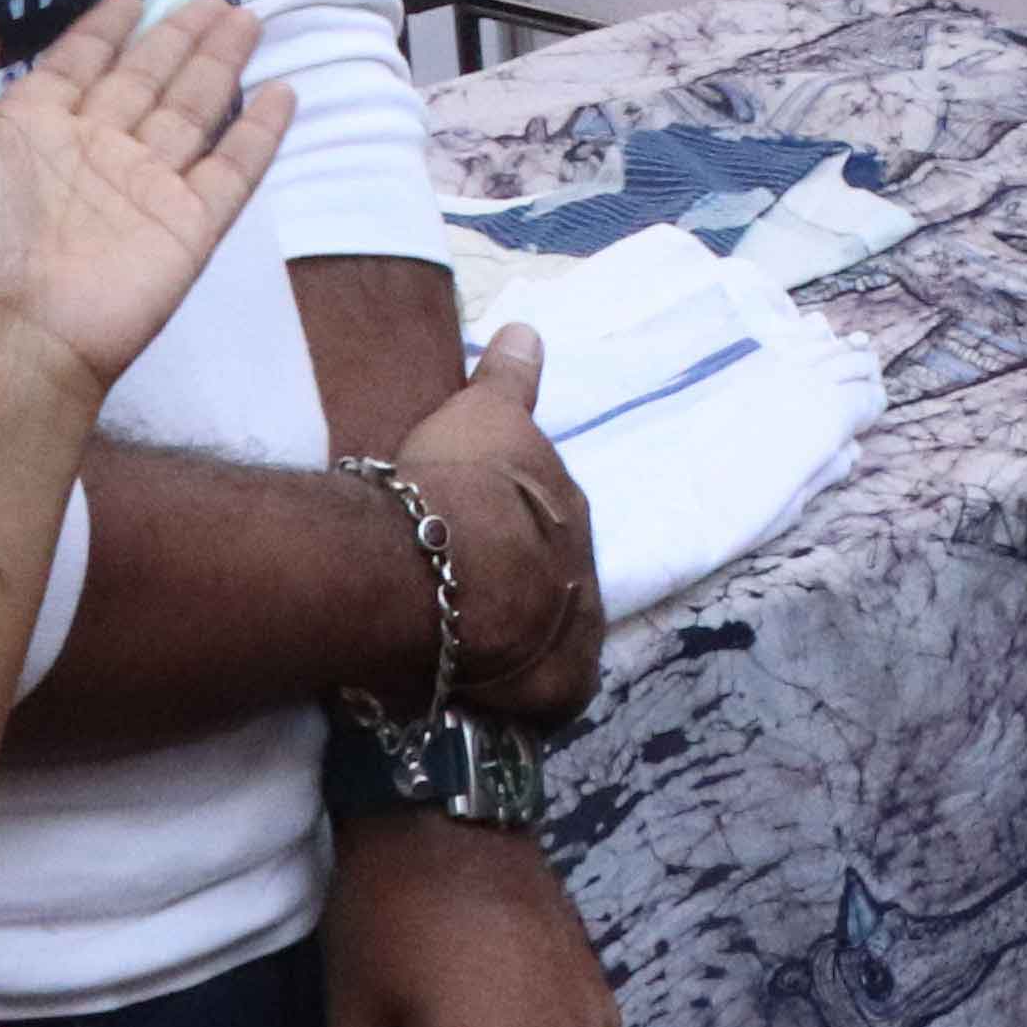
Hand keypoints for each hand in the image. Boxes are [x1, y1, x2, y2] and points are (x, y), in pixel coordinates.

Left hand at [0, 0, 290, 404]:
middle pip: (146, 80)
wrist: (10, 328)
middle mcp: (94, 151)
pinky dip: (261, 132)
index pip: (78, 66)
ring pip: (193, 110)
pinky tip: (283, 92)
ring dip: (220, 65)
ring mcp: (147, 187)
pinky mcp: (190, 223)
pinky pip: (233, 169)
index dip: (103, 31)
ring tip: (246, 19)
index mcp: (34, 130)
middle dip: (177, 38)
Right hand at [391, 329, 605, 725]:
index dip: (513, 526)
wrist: (440, 563)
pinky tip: (482, 695)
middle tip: (465, 592)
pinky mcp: (559, 691)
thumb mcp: (483, 414)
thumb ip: (508, 380)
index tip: (477, 533)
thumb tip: (529, 329)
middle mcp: (586, 570)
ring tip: (465, 648)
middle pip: (555, 580)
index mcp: (570, 507)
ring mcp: (577, 634)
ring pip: (551, 638)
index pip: (549, 520)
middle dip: (522, 584)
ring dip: (520, 642)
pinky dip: (519, 697)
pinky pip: (543, 697)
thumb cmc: (456, 482)